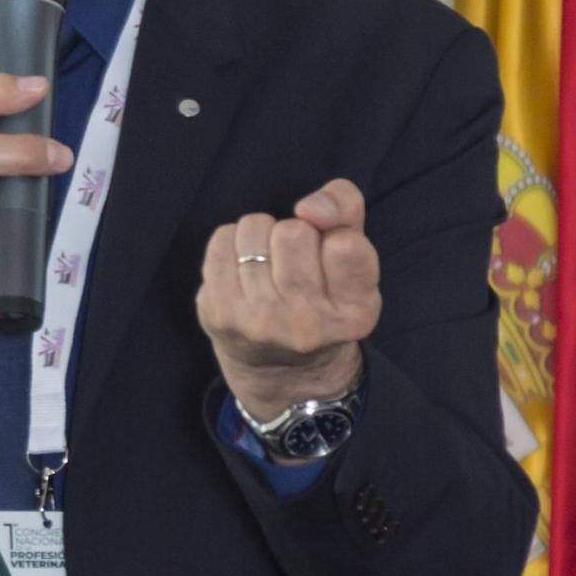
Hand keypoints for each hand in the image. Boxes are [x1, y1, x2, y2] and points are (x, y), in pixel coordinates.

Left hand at [197, 178, 378, 422]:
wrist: (279, 367)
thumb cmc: (323, 294)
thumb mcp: (353, 256)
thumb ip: (347, 209)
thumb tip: (310, 207)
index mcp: (355, 313)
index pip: (345, 245)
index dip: (334, 233)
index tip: (330, 251)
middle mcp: (308, 326)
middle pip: (294, 232)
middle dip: (294, 233)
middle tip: (296, 262)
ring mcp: (260, 323)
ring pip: (255, 229)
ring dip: (263, 236)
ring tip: (270, 265)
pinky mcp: (220, 314)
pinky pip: (222, 238)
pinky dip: (234, 242)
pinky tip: (245, 269)